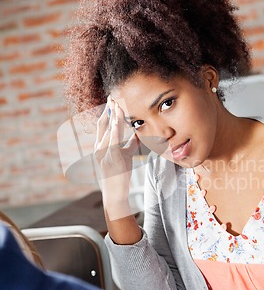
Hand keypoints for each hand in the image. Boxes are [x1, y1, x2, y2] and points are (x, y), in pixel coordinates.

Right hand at [94, 96, 138, 219]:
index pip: (103, 124)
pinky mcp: (111, 160)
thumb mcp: (126, 154)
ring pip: (108, 131)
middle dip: (108, 110)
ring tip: (118, 104)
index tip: (113, 99)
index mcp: (100, 145)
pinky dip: (114, 132)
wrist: (114, 193)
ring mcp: (103, 154)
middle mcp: (99, 147)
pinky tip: (117, 122)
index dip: (107, 111)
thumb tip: (139, 131)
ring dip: (113, 117)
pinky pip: (112, 143)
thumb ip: (131, 142)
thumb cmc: (119, 173)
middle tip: (114, 96)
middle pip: (103, 124)